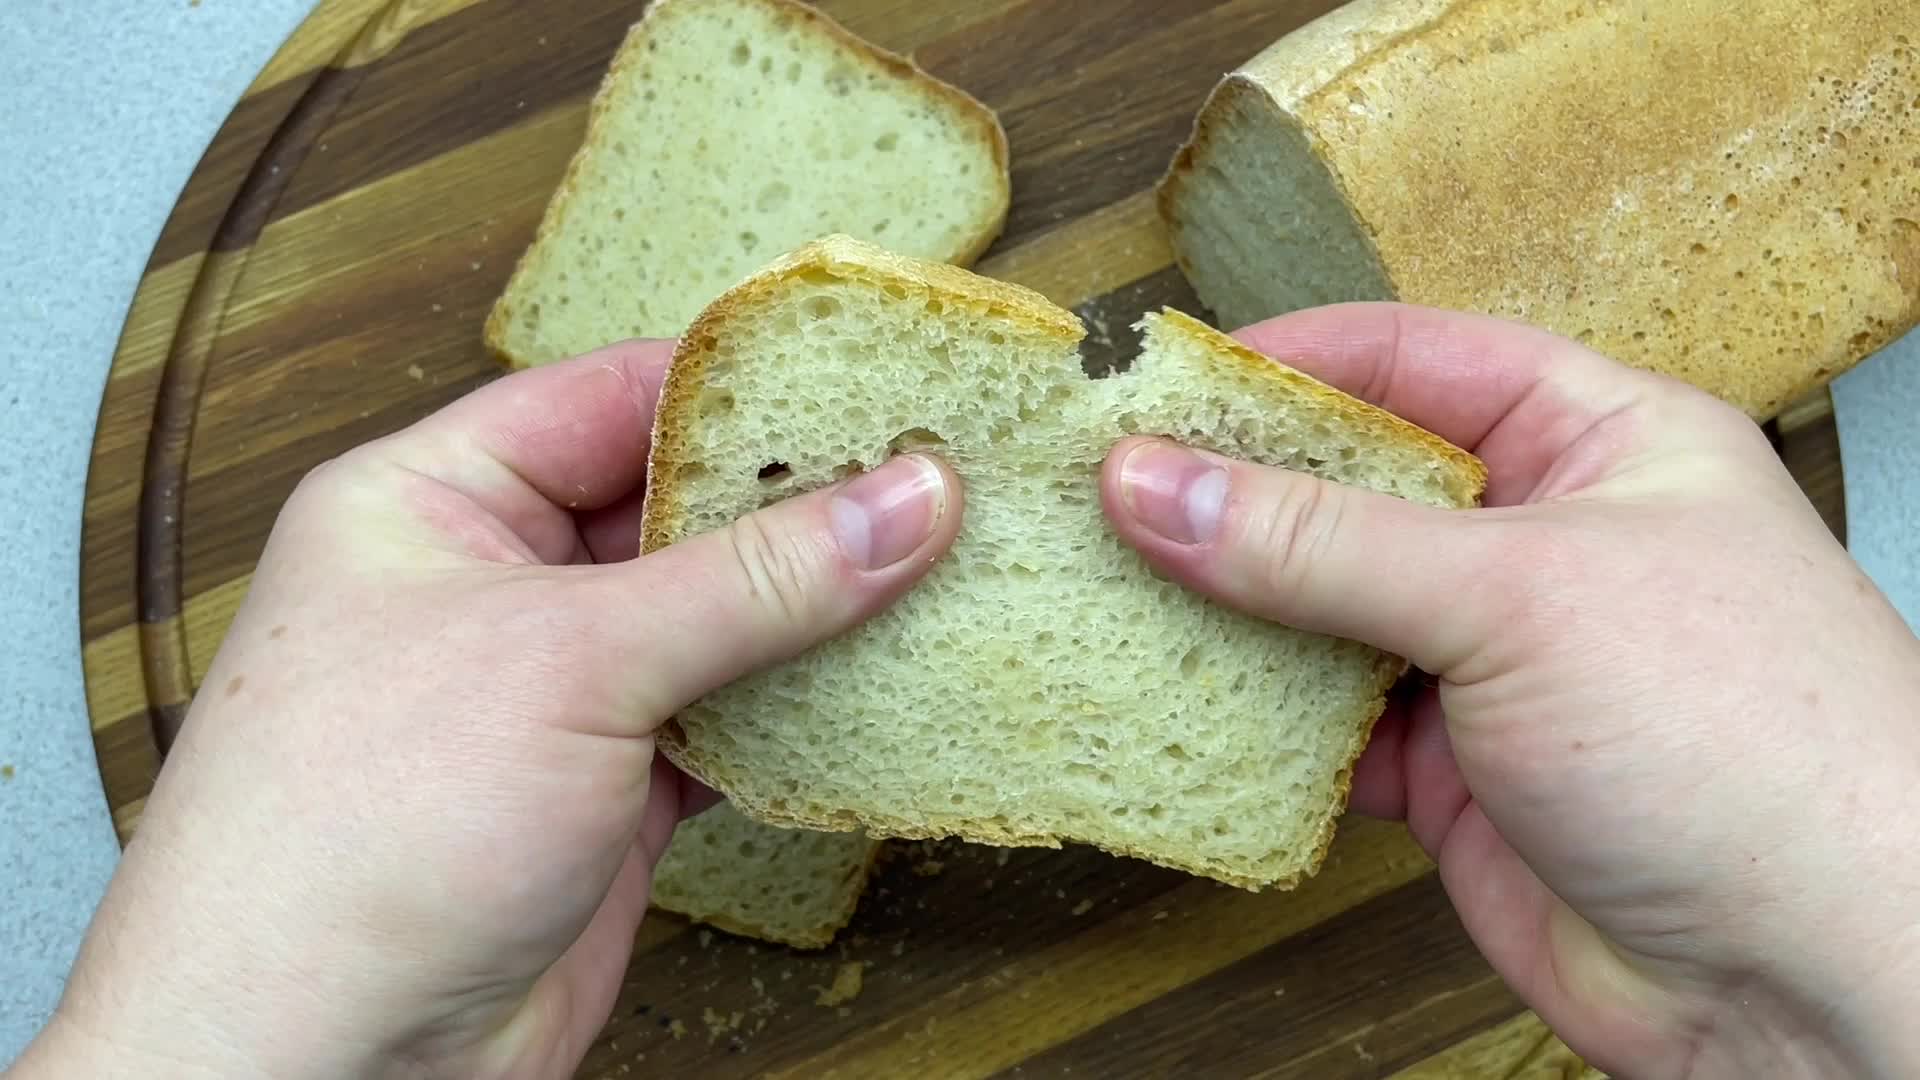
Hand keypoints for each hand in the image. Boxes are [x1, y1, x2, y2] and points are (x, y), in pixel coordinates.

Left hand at [14, 341, 959, 1078]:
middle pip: (673, 510)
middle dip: (797, 504)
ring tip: (938, 570)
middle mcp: (490, 588)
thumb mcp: (571, 661)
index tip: (869, 373)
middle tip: (935, 475)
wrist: (320, 1066)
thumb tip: (906, 498)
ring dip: (812, 614)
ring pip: (712, 623)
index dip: (739, 384)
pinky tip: (878, 691)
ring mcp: (552, 698)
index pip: (607, 396)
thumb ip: (753, 580)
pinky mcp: (606, 796)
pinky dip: (797, 715)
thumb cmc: (363, 832)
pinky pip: (726, 725)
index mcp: (431, 503)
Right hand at [1100, 303, 1919, 1078]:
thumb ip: (1321, 542)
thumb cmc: (1751, 745)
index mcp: (1601, 444)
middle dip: (1237, 491)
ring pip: (1327, 609)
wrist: (1812, 979)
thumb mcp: (1518, 596)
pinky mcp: (1455, 771)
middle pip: (1355, 487)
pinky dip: (1258, 720)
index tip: (1165, 380)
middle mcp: (1543, 542)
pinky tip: (1188, 704)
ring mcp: (1496, 661)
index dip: (1289, 364)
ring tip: (1115, 588)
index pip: (1417, 359)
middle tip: (1110, 488)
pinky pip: (1327, 723)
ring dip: (1233, 609)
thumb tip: (1157, 483)